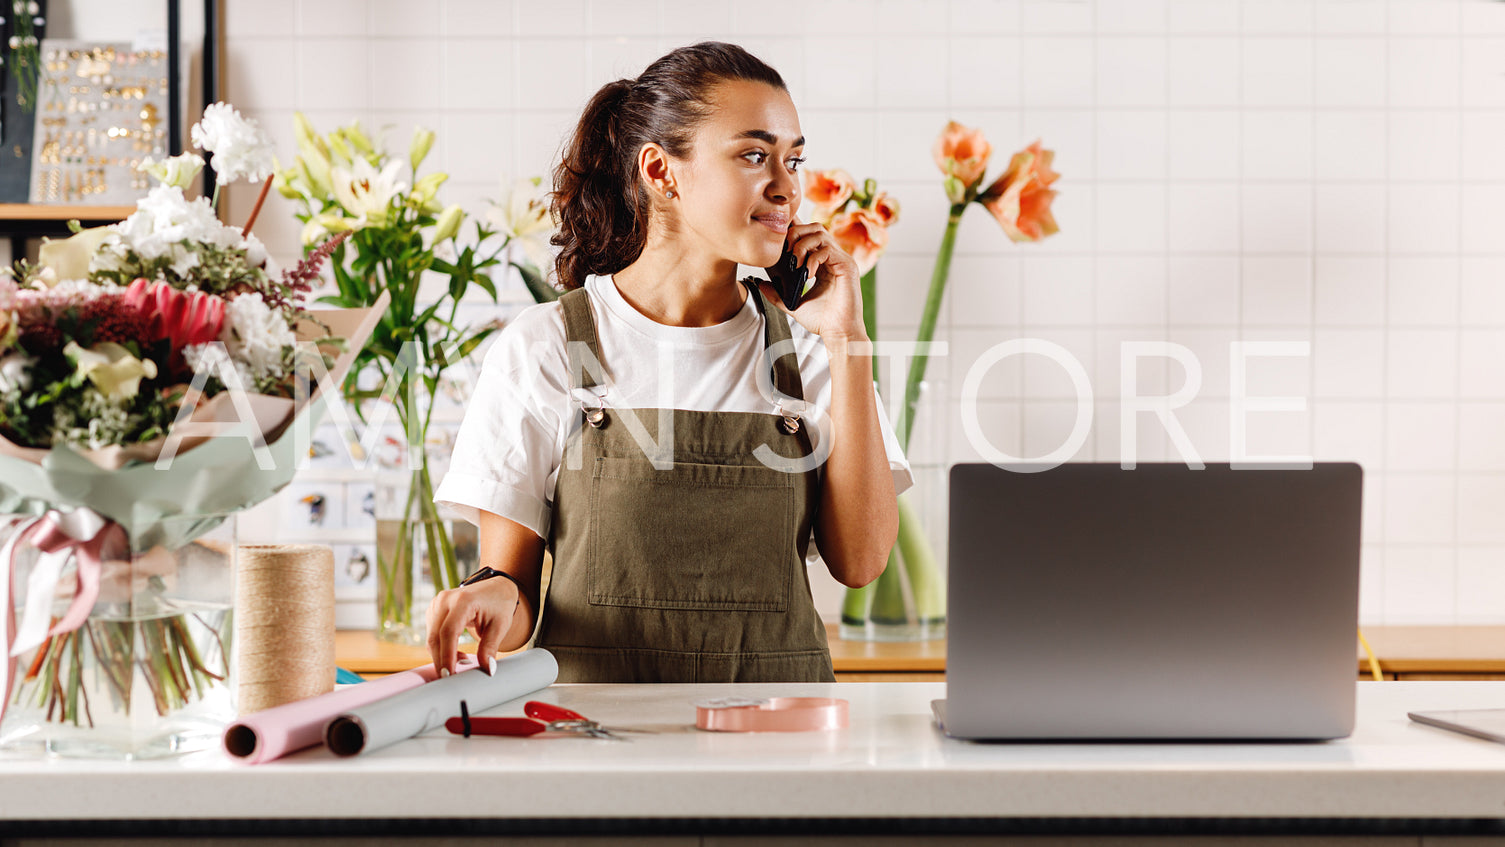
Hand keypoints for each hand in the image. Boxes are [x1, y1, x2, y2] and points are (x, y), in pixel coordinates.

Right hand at [426, 576, 518, 676]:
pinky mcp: (434, 609)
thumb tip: (488, 669)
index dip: (447, 655)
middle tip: (451, 678)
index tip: (449, 674)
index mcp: (463, 600)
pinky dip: (441, 647)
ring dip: (442, 654)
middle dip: (441, 660)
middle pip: (435, 636)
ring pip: (431, 637)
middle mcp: (446, 599)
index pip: (449, 632)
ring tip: (463, 661)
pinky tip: (456, 653)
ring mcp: (437, 603)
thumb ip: (490, 647)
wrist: (496, 587)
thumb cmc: (499, 604)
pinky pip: (432, 633)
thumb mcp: (500, 626)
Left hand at [758, 220, 866, 342]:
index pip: (809, 236)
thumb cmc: (822, 321)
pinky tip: (806, 274)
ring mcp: (841, 260)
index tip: (779, 240)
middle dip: (795, 234)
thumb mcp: (793, 304)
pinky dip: (812, 259)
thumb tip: (761, 283)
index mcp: (823, 263)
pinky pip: (827, 249)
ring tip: (795, 264)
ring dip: (802, 245)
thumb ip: (777, 294)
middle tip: (786, 252)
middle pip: (814, 227)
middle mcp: (834, 257)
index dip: (794, 231)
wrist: (839, 334)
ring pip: (820, 233)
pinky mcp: (847, 265)